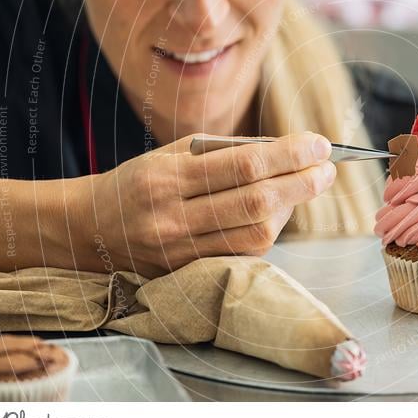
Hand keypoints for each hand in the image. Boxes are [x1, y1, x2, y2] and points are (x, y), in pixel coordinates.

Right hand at [80, 132, 335, 276]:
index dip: (289, 155)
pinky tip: (279, 210)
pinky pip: (244, 252)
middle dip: (301, 183)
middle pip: (256, 202)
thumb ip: (226, 153)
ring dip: (291, 209)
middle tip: (327, 168)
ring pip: (256, 234)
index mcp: (166, 178)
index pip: (244, 166)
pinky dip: (269, 229)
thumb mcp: (173, 154)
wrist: (90, 229)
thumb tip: (286, 151)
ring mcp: (181, 251)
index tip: (319, 145)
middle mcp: (173, 218)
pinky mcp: (190, 272)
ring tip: (306, 185)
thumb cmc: (139, 182)